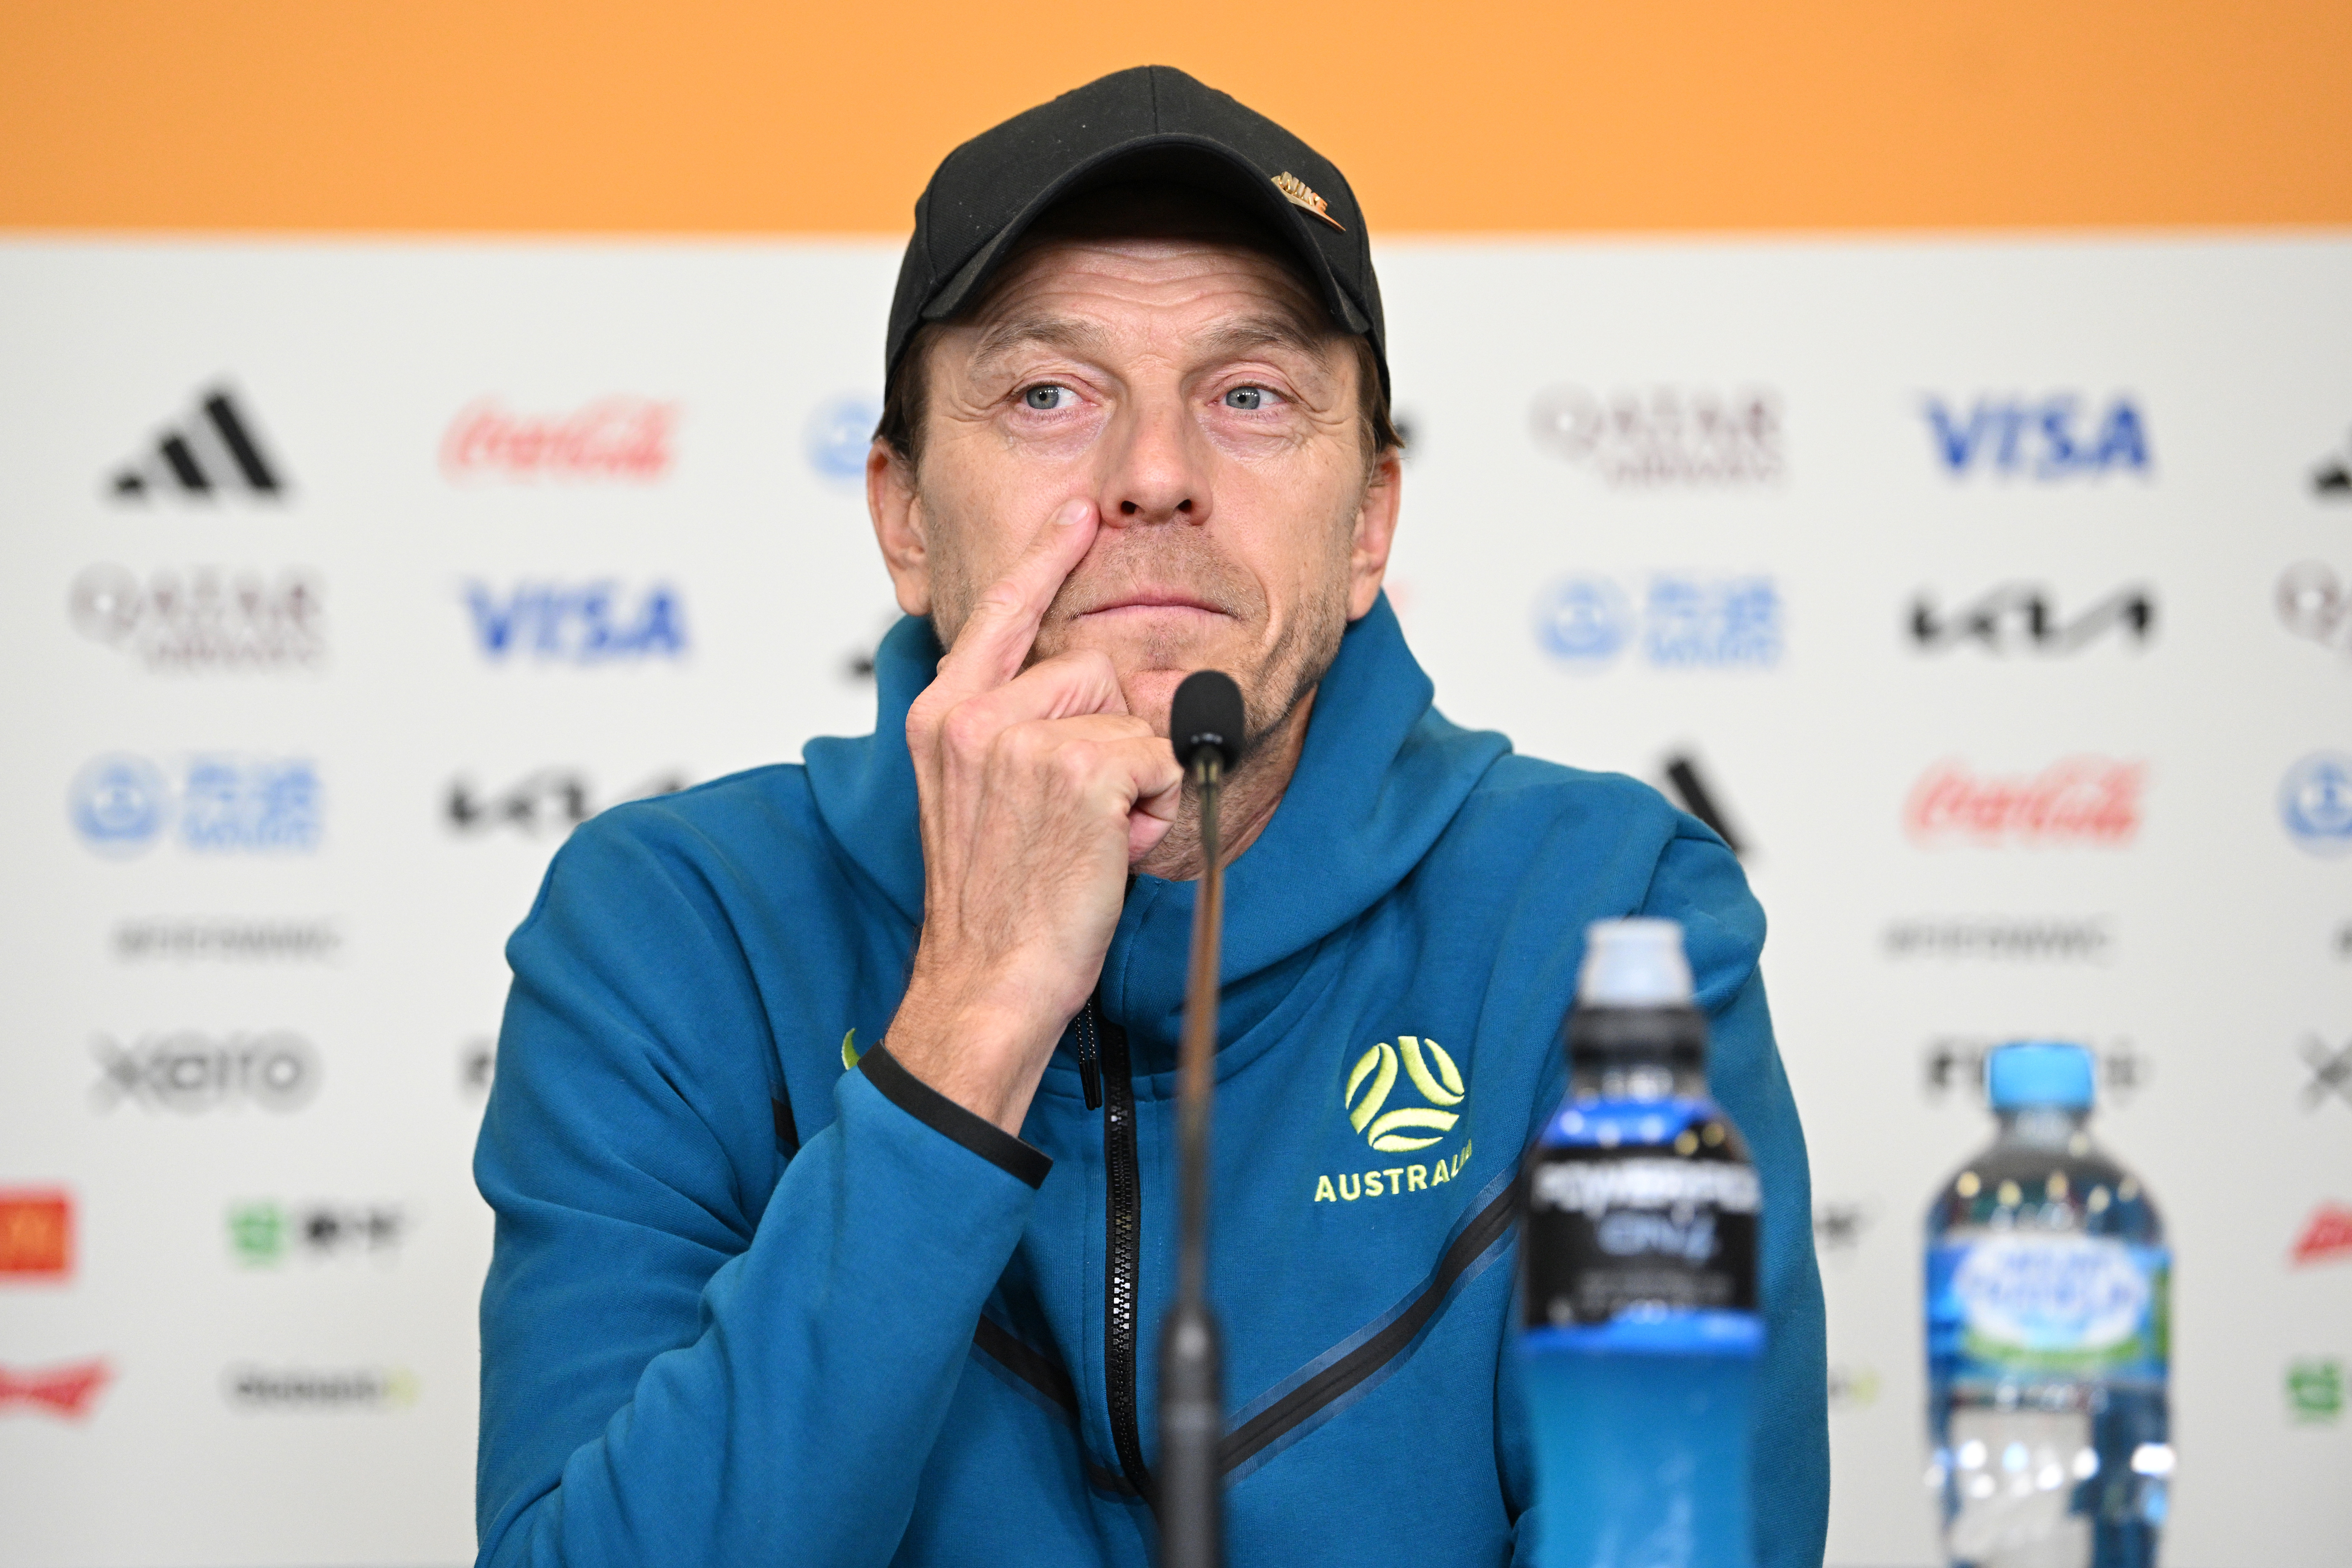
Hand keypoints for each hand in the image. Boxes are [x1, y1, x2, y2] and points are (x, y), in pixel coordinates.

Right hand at [885, 499, 1184, 1132]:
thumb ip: (1017, 731)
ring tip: (1092, 835)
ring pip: (1129, 715)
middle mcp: (972, 715)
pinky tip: (1111, 848)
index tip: (1075, 513)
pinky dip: (1153, 808)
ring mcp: (1021, 740)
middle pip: (1091, 669)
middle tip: (1080, 813)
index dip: (1043, 558)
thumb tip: (1101, 686)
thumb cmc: (996, 901)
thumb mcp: (984, 796)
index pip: (997, 612)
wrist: (986, 980)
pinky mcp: (1078, 770)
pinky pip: (1157, 756)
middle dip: (1112, 736)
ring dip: (1135, 777)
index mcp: (943, 715)